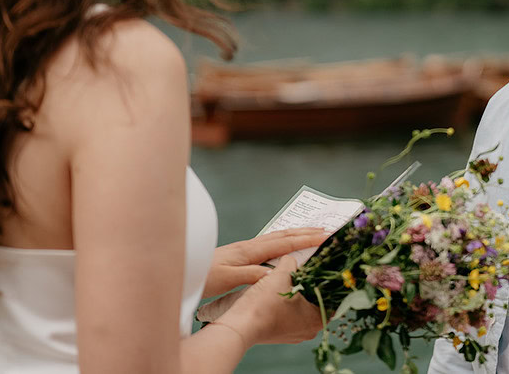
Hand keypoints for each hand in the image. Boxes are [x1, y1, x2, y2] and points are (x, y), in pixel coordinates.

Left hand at [204, 227, 328, 297]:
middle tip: (327, 230)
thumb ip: (251, 275)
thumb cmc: (201, 277)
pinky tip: (284, 246)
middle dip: (306, 232)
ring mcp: (244, 250)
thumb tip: (277, 273)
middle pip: (283, 236)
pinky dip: (283, 242)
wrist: (181, 271)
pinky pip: (268, 245)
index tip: (326, 236)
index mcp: (249, 251)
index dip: (306, 240)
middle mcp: (249, 247)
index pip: (284, 243)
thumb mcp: (227, 279)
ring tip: (311, 233)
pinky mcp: (240, 255)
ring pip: (276, 239)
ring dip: (295, 235)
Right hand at [215, 254, 323, 346]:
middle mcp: (309, 330)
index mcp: (317, 318)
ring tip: (293, 281)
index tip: (325, 271)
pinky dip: (288, 306)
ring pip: (303, 311)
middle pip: (318, 303)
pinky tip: (280, 294)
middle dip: (313, 287)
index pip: (332, 299)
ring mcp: (294, 335)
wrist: (240, 325)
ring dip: (300, 297)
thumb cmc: (264, 303)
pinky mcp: (280, 335)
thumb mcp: (281, 274)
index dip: (329, 282)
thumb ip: (291, 263)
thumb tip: (291, 258)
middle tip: (309, 272)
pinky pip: (291, 317)